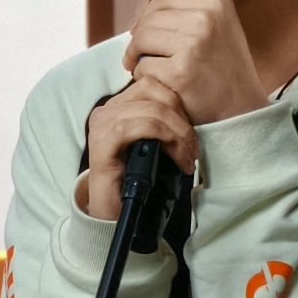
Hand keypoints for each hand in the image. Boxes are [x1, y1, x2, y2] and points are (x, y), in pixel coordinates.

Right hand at [79, 74, 196, 220]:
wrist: (113, 213)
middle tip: (192, 148)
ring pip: (152, 108)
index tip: (191, 135)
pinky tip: (175, 159)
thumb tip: (194, 112)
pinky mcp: (103, 142)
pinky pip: (141, 126)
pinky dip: (165, 139)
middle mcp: (107, 110)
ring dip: (177, 132)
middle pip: (153, 89)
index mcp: (119, 106)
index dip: (179, 104)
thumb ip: (163, 123)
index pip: (153, 84)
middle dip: (181, 117)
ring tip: (185, 157)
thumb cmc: (135, 180)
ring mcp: (102, 125)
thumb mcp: (154, 145)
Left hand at [121, 0, 266, 124]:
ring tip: (147, 67)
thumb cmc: (230, 66)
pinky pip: (142, 68)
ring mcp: (192, 47)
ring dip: (137, 58)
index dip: (148, 16)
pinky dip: (144, 78)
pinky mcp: (178, 74)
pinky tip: (159, 84)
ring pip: (140, 42)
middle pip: (147, 20)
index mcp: (214, 3)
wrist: (241, 109)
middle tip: (142, 55)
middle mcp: (205, 20)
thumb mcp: (230, 21)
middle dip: (140, 39)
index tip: (147, 33)